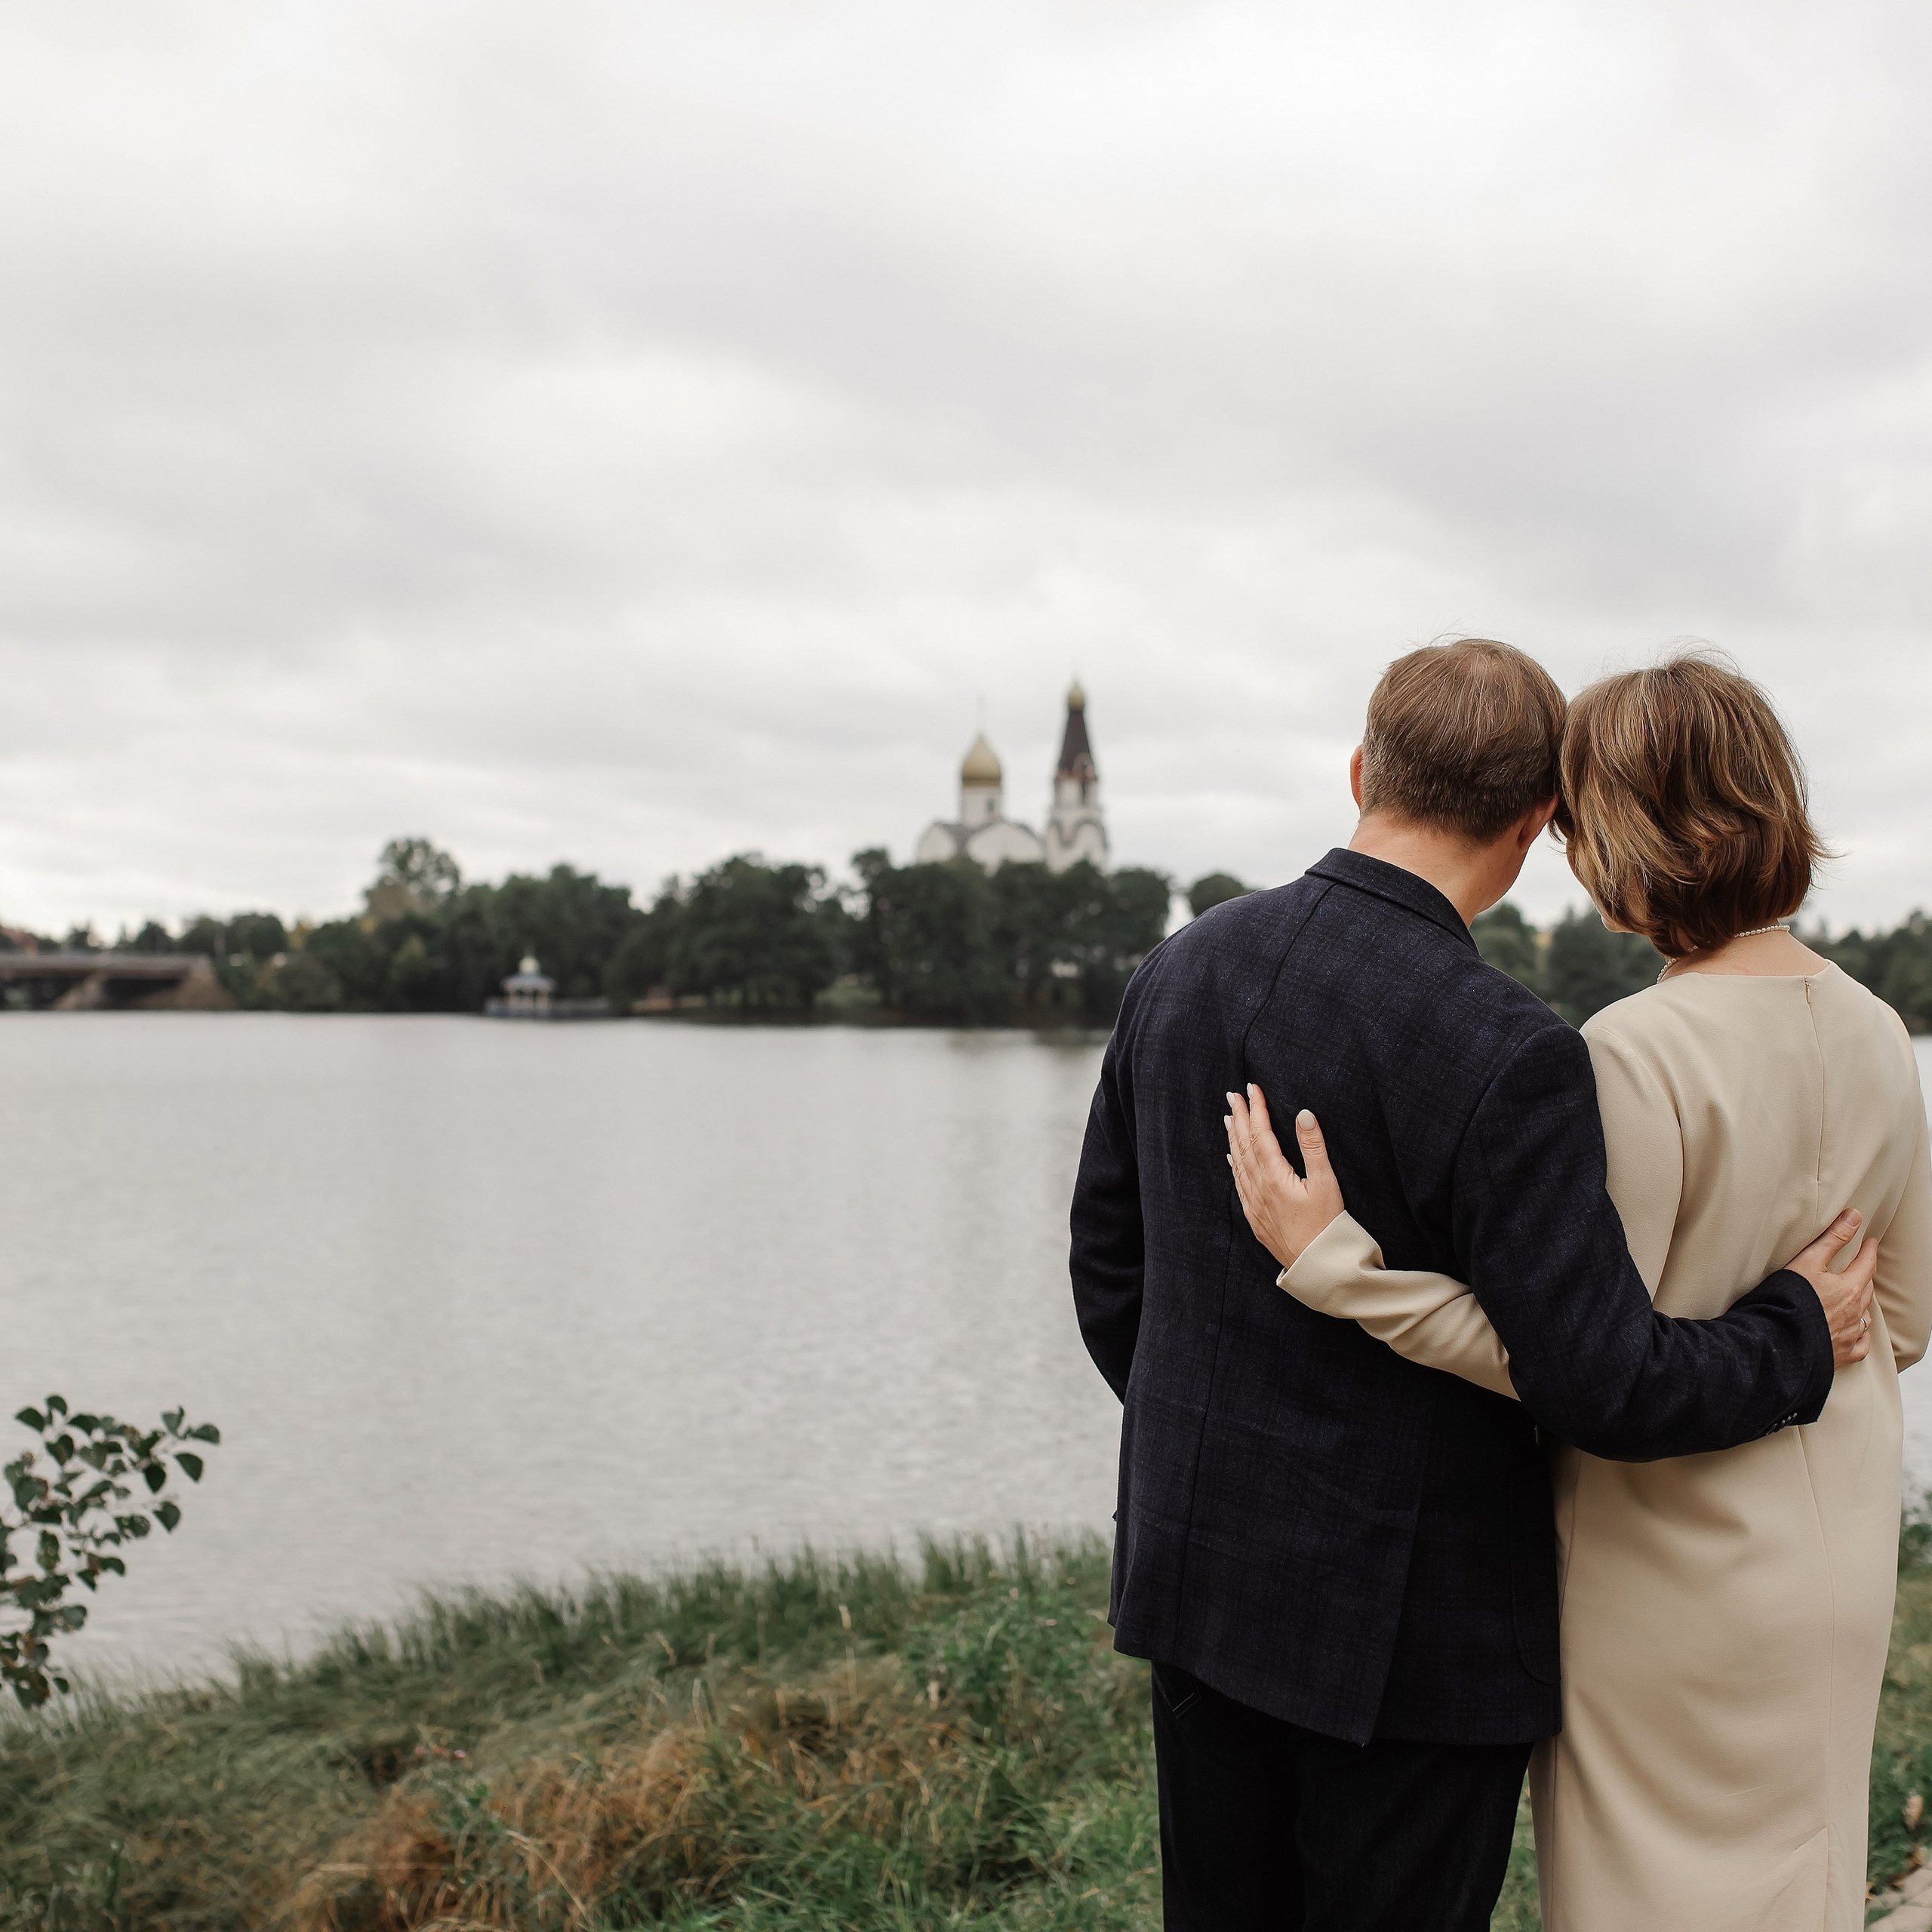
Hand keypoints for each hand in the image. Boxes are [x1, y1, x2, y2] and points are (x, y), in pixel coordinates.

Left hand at [1225, 1084, 1345, 1268]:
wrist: (1316, 1267)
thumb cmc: (1327, 1226)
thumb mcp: (1326, 1183)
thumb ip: (1313, 1146)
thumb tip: (1304, 1114)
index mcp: (1274, 1176)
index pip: (1260, 1133)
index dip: (1255, 1108)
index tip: (1251, 1088)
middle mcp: (1258, 1187)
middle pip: (1244, 1144)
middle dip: (1238, 1117)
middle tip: (1232, 1095)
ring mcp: (1253, 1203)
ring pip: (1238, 1162)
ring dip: (1232, 1137)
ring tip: (1228, 1117)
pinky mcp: (1255, 1217)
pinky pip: (1238, 1183)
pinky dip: (1234, 1164)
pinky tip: (1232, 1156)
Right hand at [1781, 1210, 1879, 1369]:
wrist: (1778, 1341)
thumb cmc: (1789, 1299)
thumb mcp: (1808, 1261)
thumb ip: (1833, 1238)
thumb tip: (1855, 1216)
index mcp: (1850, 1288)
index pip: (1866, 1264)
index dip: (1869, 1250)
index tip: (1870, 1242)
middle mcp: (1855, 1312)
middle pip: (1867, 1289)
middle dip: (1866, 1275)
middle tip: (1862, 1265)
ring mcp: (1850, 1335)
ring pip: (1865, 1315)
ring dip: (1863, 1303)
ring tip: (1857, 1296)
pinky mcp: (1842, 1354)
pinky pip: (1862, 1344)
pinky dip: (1862, 1335)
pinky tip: (1857, 1331)